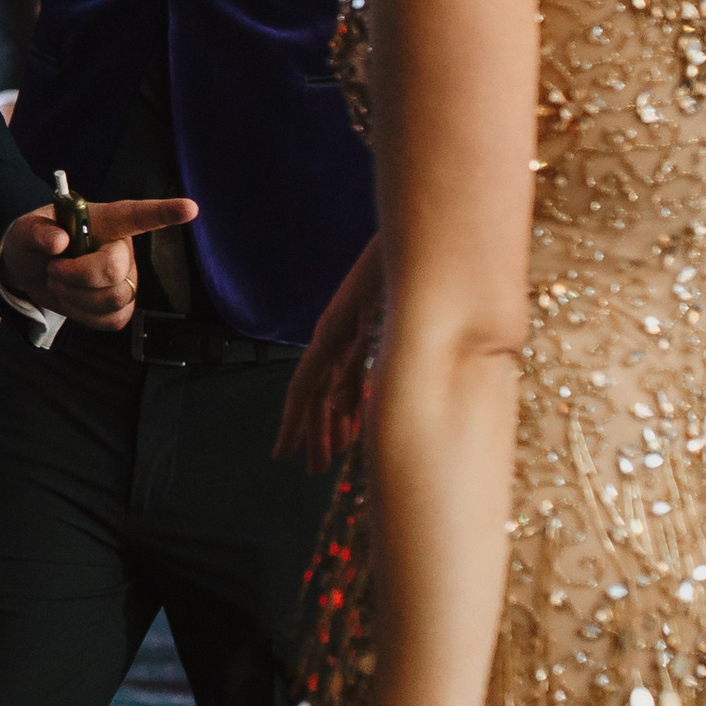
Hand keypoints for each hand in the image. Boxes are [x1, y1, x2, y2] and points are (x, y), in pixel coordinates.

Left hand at [0, 195, 198, 332]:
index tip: (190, 208)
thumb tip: (58, 240)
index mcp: (105, 221)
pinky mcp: (121, 305)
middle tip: (54, 269)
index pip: (137, 215)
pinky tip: (74, 301)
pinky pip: (114, 320)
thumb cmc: (35, 242)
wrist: (32, 271)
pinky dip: (85, 316)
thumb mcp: (24, 230)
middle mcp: (123, 248)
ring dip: (76, 297)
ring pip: (114, 299)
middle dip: (77, 276)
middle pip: (115, 269)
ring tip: (60, 282)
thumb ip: (36, 231)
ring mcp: (125, 278)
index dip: (164, 212)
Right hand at [275, 234, 381, 470]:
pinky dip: (355, 397)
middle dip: (316, 432)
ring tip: (339, 452)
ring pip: (336, 383)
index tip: (282, 456)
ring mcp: (352, 329)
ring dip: (337, 418)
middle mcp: (336, 335)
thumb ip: (357, 364)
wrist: (422, 235)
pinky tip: (362, 415)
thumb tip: (337, 408)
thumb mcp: (378, 322)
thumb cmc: (398, 273)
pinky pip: (353, 370)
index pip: (302, 390)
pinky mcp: (370, 323)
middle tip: (316, 469)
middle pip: (317, 392)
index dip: (292, 425)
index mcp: (331, 335)